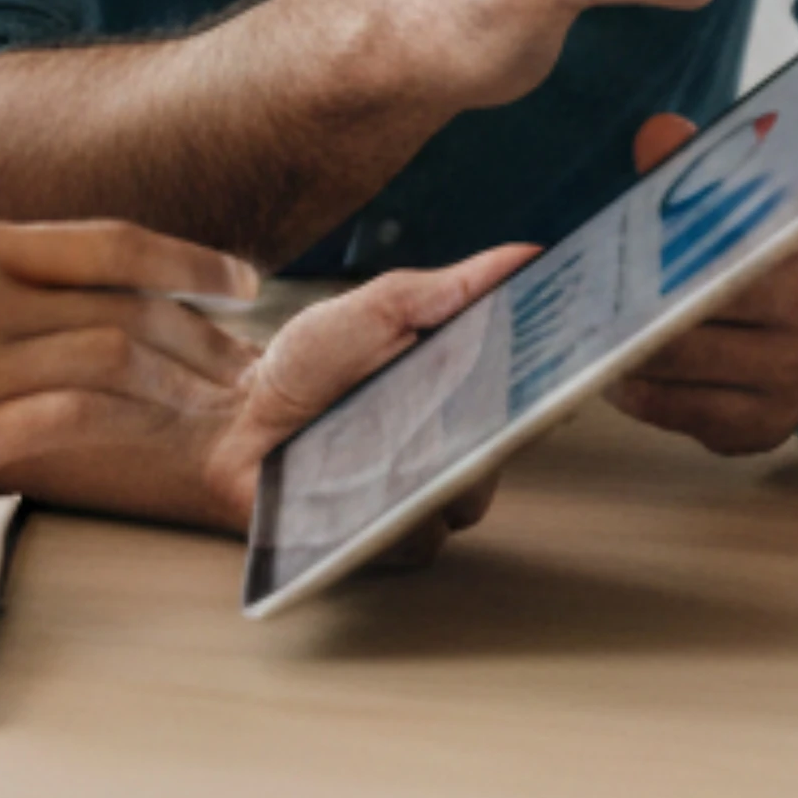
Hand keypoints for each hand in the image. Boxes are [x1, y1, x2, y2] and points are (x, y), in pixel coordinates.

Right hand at [0, 220, 259, 507]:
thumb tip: (54, 287)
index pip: (110, 241)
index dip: (190, 259)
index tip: (241, 281)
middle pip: (128, 303)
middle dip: (205, 334)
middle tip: (248, 363)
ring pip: (114, 358)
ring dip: (181, 383)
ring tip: (216, 404)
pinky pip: (73, 419)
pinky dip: (128, 423)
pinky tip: (151, 434)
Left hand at [195, 247, 536, 541]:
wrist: (237, 422)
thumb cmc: (307, 363)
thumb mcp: (378, 308)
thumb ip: (449, 287)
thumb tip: (525, 255)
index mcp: (462, 384)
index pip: (533, 384)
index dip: (552, 373)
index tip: (561, 355)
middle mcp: (457, 444)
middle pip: (508, 442)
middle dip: (491, 419)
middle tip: (463, 393)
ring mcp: (430, 497)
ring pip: (472, 493)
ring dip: (438, 466)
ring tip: (394, 436)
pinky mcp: (396, 542)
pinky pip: (426, 537)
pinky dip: (402, 512)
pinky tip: (371, 486)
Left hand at [600, 112, 797, 454]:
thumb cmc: (751, 257)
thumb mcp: (732, 200)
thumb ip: (691, 164)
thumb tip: (659, 135)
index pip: (729, 229)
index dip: (669, 230)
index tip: (623, 233)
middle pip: (695, 300)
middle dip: (631, 297)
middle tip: (578, 287)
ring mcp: (794, 376)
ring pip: (681, 360)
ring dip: (624, 347)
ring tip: (585, 329)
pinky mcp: (765, 426)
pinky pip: (681, 411)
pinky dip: (640, 392)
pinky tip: (618, 372)